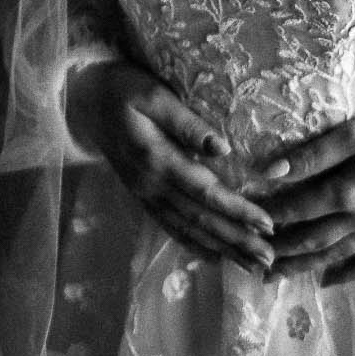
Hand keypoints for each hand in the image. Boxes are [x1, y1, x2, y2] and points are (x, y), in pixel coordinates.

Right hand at [66, 58, 275, 271]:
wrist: (85, 99)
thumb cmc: (124, 89)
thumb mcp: (153, 95)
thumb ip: (186, 123)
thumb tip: (223, 148)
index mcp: (158, 161)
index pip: (206, 193)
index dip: (237, 211)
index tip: (268, 226)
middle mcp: (152, 185)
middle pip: (200, 220)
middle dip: (237, 241)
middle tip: (269, 260)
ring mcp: (145, 194)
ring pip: (188, 229)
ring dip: (221, 249)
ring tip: (252, 267)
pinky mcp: (142, 195)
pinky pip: (170, 226)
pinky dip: (193, 244)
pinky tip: (213, 257)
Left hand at [251, 99, 354, 285]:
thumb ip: (317, 152)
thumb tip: (272, 171)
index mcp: (350, 190)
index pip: (298, 208)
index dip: (270, 216)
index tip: (244, 222)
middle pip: (312, 239)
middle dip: (279, 250)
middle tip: (249, 260)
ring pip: (335, 256)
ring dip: (302, 268)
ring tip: (274, 277)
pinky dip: (347, 274)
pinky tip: (328, 281)